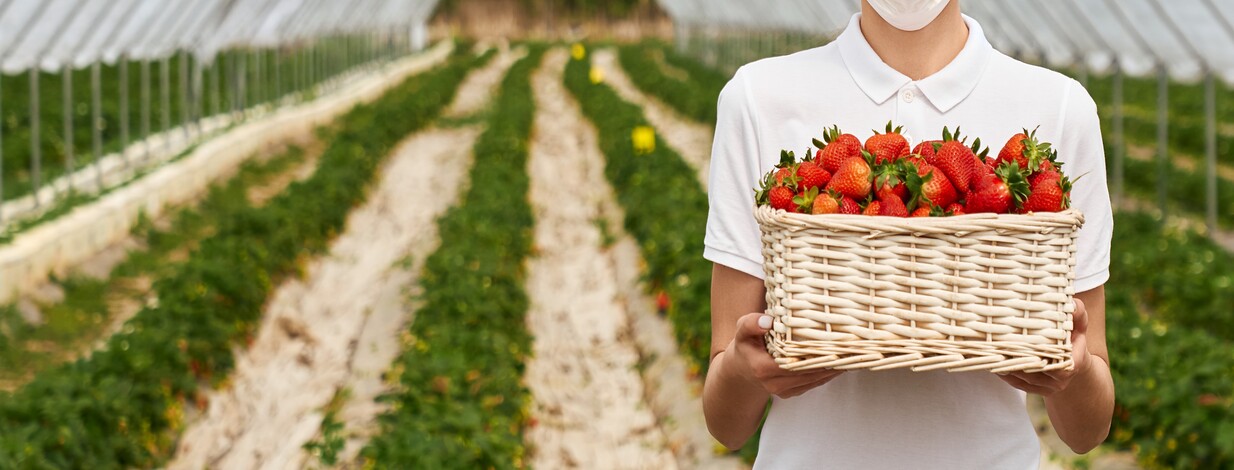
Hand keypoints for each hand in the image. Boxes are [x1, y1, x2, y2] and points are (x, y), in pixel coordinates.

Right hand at [724, 312, 842, 398]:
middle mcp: (776, 384)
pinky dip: (828, 372)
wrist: (740, 372)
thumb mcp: (741, 331)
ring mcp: (785, 391)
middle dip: (832, 359)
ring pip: (816, 379)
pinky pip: (814, 383)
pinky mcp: (792, 393)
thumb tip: (767, 320)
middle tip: (852, 345)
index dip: (818, 352)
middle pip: (811, 371)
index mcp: (764, 368)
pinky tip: (841, 361)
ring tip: (852, 352)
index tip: (837, 342)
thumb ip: (750, 324)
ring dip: (834, 367)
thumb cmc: (744, 347)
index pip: (797, 361)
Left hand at [998, 298, 1092, 396]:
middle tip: (997, 347)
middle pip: (1033, 371)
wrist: (1076, 362)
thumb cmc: (1074, 339)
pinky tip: (994, 363)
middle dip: (1016, 359)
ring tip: (991, 353)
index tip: (1019, 344)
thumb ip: (1077, 313)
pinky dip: (1005, 375)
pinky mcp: (1036, 391)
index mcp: (1072, 363)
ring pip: (1023, 379)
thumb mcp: (1079, 324)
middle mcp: (1060, 379)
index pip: (1053, 362)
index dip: (1035, 354)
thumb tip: (1071, 304)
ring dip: (1007, 367)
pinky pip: (1018, 384)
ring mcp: (1048, 387)